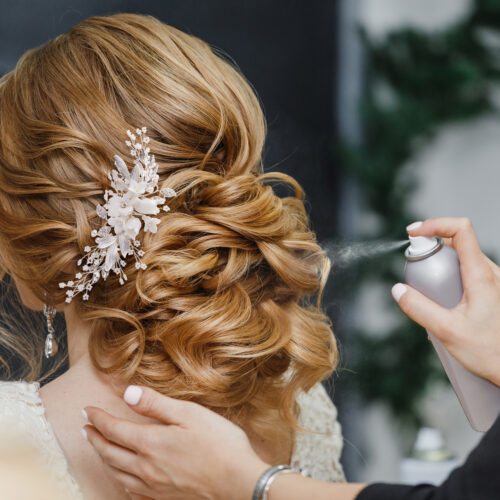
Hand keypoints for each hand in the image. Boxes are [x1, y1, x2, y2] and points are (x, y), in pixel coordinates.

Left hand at [83, 386, 268, 499]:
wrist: (238, 481)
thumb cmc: (218, 443)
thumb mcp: (189, 414)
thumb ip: (156, 404)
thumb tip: (127, 393)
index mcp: (151, 443)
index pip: (114, 430)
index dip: (98, 419)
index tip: (87, 410)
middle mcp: (146, 467)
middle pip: (109, 453)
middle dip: (94, 438)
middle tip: (85, 428)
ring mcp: (154, 486)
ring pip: (116, 473)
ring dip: (102, 459)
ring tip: (97, 448)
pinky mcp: (164, 498)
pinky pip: (131, 492)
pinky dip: (119, 481)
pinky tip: (122, 478)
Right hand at [392, 217, 499, 386]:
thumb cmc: (491, 353)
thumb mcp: (447, 331)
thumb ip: (419, 309)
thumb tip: (398, 290)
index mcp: (482, 275)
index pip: (460, 230)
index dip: (434, 224)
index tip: (412, 233)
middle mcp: (491, 272)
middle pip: (456, 243)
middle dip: (430, 251)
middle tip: (416, 273)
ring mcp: (493, 281)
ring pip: (461, 259)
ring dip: (440, 267)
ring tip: (431, 295)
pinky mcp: (492, 292)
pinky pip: (466, 273)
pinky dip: (449, 278)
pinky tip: (445, 305)